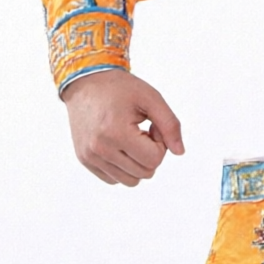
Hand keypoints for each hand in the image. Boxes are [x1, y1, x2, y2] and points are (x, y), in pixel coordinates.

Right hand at [62, 69, 183, 186]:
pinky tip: (119, 145)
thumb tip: (179, 152)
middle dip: (150, 153)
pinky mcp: (85, 160)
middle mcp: (100, 149)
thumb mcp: (151, 98)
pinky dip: (123, 167)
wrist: (86, 82)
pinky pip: (114, 179)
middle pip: (145, 173)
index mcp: (116, 133)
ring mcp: (90, 156)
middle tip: (141, 131)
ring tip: (130, 138)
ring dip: (137, 162)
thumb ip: (170, 125)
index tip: (151, 127)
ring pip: (130, 181)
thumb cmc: (120, 88)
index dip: (160, 143)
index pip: (154, 159)